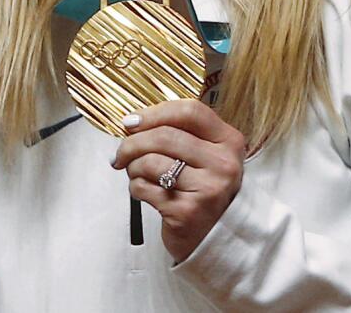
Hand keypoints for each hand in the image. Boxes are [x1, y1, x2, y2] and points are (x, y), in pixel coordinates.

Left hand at [111, 99, 245, 261]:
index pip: (190, 111)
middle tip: (121, 154)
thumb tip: (134, 123)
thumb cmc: (204, 190)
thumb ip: (181, 134)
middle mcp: (222, 163)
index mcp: (229, 141)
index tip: (131, 122)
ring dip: (133, 168)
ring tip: (137, 175)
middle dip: (132, 143)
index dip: (154, 113)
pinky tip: (144, 192)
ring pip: (151, 161)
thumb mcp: (206, 156)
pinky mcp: (187, 212)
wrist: (216, 237)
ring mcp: (207, 188)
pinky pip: (145, 188)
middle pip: (164, 135)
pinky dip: (136, 187)